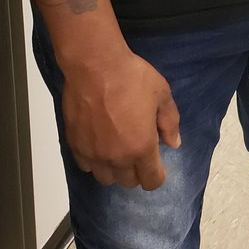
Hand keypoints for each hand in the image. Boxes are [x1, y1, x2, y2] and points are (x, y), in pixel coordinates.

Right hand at [61, 49, 180, 189]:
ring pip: (106, 178)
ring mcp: (94, 155)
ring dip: (115, 169)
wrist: (95, 66)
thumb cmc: (132, 78)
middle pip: (129, 182)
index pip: (151, 181)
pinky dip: (95, 161)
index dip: (157, 175)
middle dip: (137, 171)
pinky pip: (86, 166)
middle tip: (138, 149)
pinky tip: (99, 143)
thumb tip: (174, 144)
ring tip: (118, 149)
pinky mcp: (75, 146)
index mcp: (141, 148)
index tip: (158, 164)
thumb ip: (170, 122)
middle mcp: (117, 158)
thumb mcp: (162, 94)